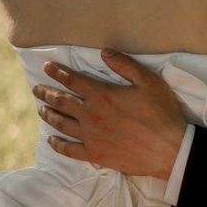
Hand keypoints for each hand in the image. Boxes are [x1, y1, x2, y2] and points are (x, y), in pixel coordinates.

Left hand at [33, 52, 185, 179]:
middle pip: (60, 101)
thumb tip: (104, 52)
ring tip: (41, 109)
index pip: (72, 80)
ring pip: (60, 123)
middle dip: (46, 92)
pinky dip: (57, 144)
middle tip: (36, 88)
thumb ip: (124, 64)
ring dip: (48, 114)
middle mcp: (90, 115)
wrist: (169, 149)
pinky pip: (69, 149)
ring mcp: (90, 136)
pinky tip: (52, 140)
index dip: (57, 72)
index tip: (47, 67)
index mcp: (102, 95)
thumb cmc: (162, 113)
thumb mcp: (148, 81)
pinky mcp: (95, 154)